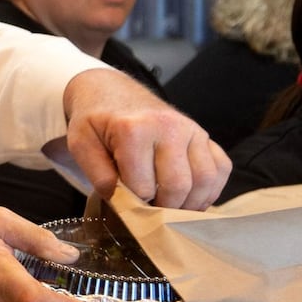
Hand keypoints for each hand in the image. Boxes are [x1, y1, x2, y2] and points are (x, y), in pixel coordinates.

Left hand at [62, 68, 230, 209]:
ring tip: (168, 207)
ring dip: (189, 204)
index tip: (124, 204)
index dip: (133, 205)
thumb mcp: (81, 144)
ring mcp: (191, 129)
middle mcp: (169, 126)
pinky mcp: (204, 135)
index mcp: (135, 129)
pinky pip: (221, 169)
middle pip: (178, 187)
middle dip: (162, 208)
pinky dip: (210, 190)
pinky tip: (190, 196)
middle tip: (147, 210)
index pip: (143, 188)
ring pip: (204, 180)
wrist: (111, 92)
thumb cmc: (96, 121)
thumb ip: (97, 174)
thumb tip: (122, 202)